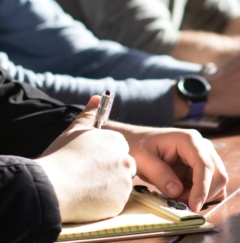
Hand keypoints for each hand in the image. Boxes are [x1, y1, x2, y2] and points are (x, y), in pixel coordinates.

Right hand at [35, 96, 135, 222]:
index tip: (89, 162)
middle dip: (109, 172)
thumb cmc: (61, 156)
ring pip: (120, 185)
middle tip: (87, 177)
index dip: (103, 157)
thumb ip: (89, 114)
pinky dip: (104, 203)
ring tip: (84, 187)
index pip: (119, 149)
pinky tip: (86, 199)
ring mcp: (125, 183)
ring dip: (107, 188)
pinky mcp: (119, 203)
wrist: (52, 186)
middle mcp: (126, 160)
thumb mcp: (74, 131)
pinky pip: (114, 203)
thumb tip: (97, 97)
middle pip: (123, 167)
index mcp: (117, 142)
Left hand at [106, 124, 227, 212]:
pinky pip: (211, 184)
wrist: (137, 141)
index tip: (194, 206)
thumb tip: (177, 191)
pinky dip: (202, 195)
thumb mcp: (142, 159)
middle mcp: (202, 146)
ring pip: (217, 181)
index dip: (202, 188)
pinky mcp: (202, 167)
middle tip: (179, 203)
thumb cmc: (139, 146)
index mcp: (189, 140)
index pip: (205, 165)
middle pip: (217, 174)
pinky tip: (185, 195)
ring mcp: (204, 156)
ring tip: (178, 197)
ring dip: (202, 195)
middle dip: (202, 194)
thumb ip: (159, 174)